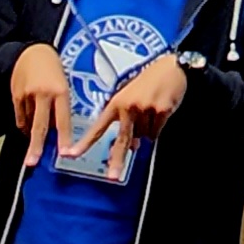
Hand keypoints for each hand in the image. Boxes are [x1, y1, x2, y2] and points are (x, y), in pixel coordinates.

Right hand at [10, 43, 71, 168]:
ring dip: (32, 134)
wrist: (32, 51)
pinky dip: (25, 124)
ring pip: (29, 123)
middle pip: (39, 126)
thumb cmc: (52, 68)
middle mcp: (43, 94)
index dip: (64, 138)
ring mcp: (27, 95)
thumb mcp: (63, 85)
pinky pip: (20, 117)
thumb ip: (60, 106)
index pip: (63, 120)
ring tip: (35, 142)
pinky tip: (28, 126)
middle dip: (36, 146)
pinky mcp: (15, 96)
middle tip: (32, 162)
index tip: (65, 153)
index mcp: (60, 91)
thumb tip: (57, 129)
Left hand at [69, 53, 185, 181]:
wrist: (172, 67)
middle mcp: (127, 107)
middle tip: (112, 176)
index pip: (98, 127)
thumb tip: (131, 146)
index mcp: (115, 103)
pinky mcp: (162, 111)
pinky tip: (160, 111)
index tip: (72, 155)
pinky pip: (156, 131)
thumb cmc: (147, 82)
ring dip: (146, 130)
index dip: (85, 142)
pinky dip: (158, 127)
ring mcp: (145, 109)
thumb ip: (125, 120)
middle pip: (122, 139)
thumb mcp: (130, 97)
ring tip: (150, 110)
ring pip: (144, 136)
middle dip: (117, 160)